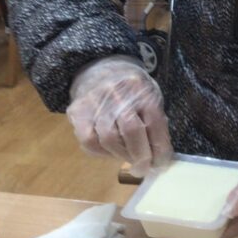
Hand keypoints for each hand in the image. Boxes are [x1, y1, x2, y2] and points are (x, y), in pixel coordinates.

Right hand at [66, 56, 171, 176]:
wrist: (98, 68)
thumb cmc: (130, 89)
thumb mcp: (149, 95)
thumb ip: (155, 121)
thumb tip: (159, 155)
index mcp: (142, 90)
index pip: (154, 123)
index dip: (159, 148)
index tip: (160, 164)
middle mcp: (118, 94)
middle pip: (131, 131)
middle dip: (140, 156)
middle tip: (143, 169)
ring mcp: (95, 102)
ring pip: (108, 139)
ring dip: (121, 156)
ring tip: (128, 158)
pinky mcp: (77, 111)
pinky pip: (89, 141)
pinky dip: (101, 153)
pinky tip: (109, 151)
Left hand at [138, 136, 237, 237]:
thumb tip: (228, 207)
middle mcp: (229, 218)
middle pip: (198, 233)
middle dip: (174, 235)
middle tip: (148, 234)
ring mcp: (226, 204)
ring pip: (198, 217)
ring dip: (179, 218)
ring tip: (154, 213)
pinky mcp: (225, 189)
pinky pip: (202, 199)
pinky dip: (188, 198)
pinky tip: (173, 189)